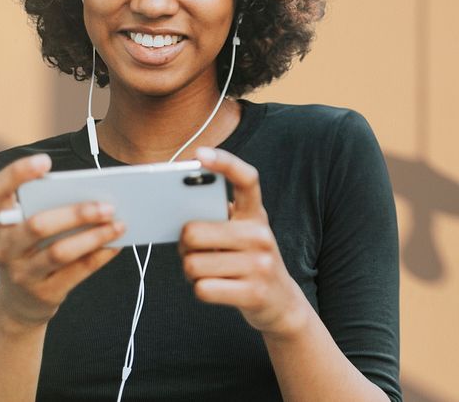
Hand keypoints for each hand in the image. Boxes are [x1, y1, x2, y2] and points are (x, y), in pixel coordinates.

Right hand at [0, 154, 123, 327]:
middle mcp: (5, 247)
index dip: (16, 174)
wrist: (18, 305)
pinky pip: (76, 272)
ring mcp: (22, 273)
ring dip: (93, 236)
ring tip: (118, 224)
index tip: (45, 161)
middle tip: (107, 205)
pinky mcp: (44, 293)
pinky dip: (99, 256)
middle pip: (38, 225)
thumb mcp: (23, 231)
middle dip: (76, 213)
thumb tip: (92, 193)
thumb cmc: (29, 252)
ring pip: (59, 252)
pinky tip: (115, 244)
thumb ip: (45, 209)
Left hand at [178, 147, 307, 337]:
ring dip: (190, 271)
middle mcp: (261, 235)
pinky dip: (199, 289)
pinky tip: (214, 287)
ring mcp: (260, 265)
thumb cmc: (248, 261)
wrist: (281, 303)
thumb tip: (177, 209)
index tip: (200, 154)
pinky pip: (202, 288)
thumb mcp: (242, 234)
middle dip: (184, 245)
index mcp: (255, 215)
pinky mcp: (254, 293)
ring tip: (207, 271)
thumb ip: (218, 218)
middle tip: (192, 250)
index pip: (246, 179)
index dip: (224, 163)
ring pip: (192, 264)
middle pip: (193, 232)